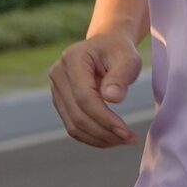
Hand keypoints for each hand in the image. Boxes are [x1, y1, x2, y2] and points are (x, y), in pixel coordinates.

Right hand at [48, 31, 142, 147]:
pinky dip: (92, 137)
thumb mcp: (128, 58)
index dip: (105, 118)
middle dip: (104, 132)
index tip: (126, 132)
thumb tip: (112, 98)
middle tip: (130, 139)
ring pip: (74, 125)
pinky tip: (111, 137)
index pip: (85, 96)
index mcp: (73, 58)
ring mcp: (56, 89)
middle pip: (78, 114)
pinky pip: (73, 126)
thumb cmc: (118, 51)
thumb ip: (121, 76)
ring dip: (99, 138)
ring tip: (123, 139)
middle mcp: (58, 73)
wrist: (107, 47)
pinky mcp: (60, 101)